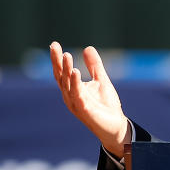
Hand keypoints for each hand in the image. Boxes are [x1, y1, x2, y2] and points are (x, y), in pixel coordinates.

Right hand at [49, 41, 129, 156]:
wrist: (115, 125)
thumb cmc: (106, 105)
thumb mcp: (101, 80)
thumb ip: (94, 66)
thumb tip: (87, 48)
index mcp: (72, 89)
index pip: (62, 72)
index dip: (57, 59)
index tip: (54, 44)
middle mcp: (70, 96)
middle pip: (61, 76)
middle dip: (57, 61)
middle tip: (54, 46)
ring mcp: (76, 103)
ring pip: (68, 84)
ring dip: (67, 69)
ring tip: (67, 55)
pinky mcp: (84, 109)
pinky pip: (77, 94)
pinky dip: (75, 83)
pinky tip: (75, 71)